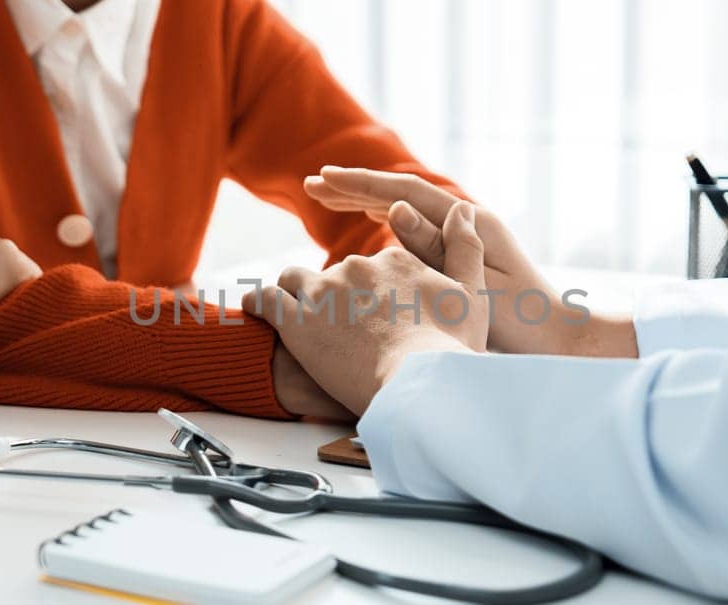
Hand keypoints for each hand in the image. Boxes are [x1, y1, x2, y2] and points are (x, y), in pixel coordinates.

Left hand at [246, 202, 487, 413]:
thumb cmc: (450, 348)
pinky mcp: (297, 321)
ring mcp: (324, 292)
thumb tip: (464, 209)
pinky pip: (265, 301)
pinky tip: (255, 311)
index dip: (371, 288)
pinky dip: (258, 304)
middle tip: (340, 328)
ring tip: (295, 316)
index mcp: (394, 260)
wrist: (419, 381)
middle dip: (335, 296)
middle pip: (335, 274)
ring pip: (295, 280)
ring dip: (294, 294)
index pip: (373, 265)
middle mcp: (356, 266)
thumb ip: (465, 249)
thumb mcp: (472, 295)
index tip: (372, 310)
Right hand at [305, 166, 636, 357]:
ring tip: (328, 196)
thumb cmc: (521, 319)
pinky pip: (415, 227)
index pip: (405, 191)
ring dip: (367, 201)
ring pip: (406, 208)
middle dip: (356, 188)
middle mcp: (466, 221)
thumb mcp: (473, 285)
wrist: (558, 338)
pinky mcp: (459, 255)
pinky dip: (386, 218)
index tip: (324, 181)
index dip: (361, 186)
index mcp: (470, 222)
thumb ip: (435, 248)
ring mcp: (463, 237)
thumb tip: (396, 208)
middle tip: (313, 184)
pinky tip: (367, 219)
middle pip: (403, 194)